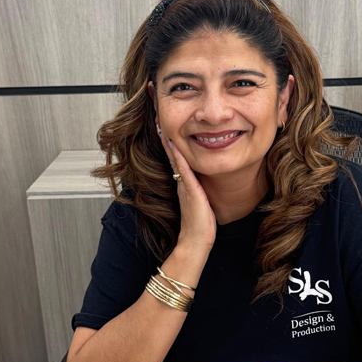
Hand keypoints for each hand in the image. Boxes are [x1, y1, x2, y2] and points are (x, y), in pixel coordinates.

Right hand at [161, 133, 216, 249]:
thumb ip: (199, 191)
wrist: (196, 240)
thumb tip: (202, 184)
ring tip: (162, 128)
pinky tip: (175, 146)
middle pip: (173, 157)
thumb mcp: (200, 203)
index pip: (177, 161)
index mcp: (185, 184)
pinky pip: (183, 170)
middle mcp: (182, 183)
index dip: (172, 145)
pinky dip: (179, 158)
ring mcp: (185, 186)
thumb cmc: (201, 224)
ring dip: (170, 144)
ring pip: (175, 160)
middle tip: (159, 122)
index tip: (167, 130)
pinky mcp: (190, 190)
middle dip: (167, 139)